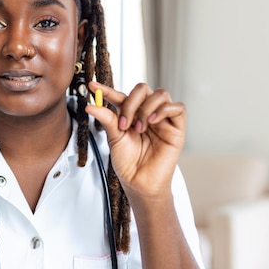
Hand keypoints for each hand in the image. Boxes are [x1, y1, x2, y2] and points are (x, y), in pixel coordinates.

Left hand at [84, 82, 185, 200]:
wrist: (139, 182)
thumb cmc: (127, 162)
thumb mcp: (114, 138)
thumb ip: (107, 119)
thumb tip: (91, 106)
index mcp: (130, 114)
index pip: (121, 96)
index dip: (107, 90)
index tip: (93, 86)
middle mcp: (146, 113)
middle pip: (143, 89)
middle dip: (131, 102)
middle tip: (124, 124)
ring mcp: (162, 119)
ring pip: (161, 94)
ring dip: (146, 108)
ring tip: (139, 128)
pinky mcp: (176, 128)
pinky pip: (178, 108)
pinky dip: (164, 110)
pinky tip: (152, 122)